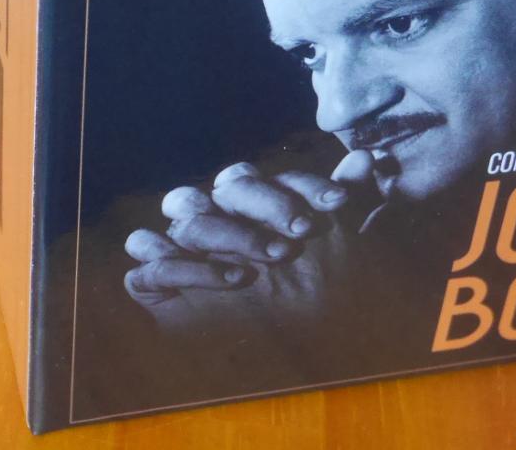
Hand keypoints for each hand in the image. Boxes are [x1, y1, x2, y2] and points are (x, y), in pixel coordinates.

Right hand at [123, 151, 383, 334]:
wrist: (291, 358)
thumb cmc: (315, 294)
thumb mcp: (344, 242)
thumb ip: (352, 196)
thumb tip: (365, 156)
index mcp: (254, 201)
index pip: (272, 176)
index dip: (305, 186)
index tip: (340, 203)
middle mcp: (219, 215)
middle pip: (228, 186)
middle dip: (267, 203)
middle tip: (301, 231)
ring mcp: (185, 247)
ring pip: (188, 216)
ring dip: (230, 234)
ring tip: (269, 261)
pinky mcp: (157, 285)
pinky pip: (150, 265)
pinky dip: (186, 268)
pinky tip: (231, 282)